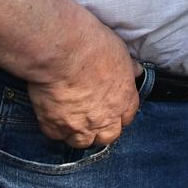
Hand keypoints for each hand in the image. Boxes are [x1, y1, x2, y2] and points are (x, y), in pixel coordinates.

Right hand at [25, 13, 139, 149]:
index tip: (111, 108)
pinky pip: (55, 135)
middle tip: (91, 119)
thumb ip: (127, 68)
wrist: (63, 50)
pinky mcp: (54, 125)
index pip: (127, 117)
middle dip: (101, 130)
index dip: (118, 113)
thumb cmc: (93, 45)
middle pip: (107, 136)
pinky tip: (52, 115)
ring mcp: (79, 125)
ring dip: (78, 133)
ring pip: (82, 142)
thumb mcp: (120, 52)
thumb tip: (136, 71)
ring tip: (71, 120)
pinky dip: (54, 128)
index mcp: (124, 99)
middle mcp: (104, 117)